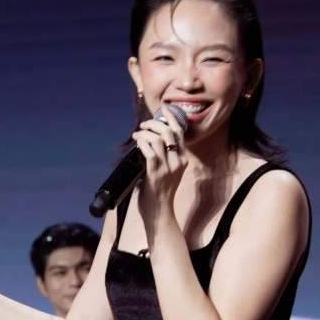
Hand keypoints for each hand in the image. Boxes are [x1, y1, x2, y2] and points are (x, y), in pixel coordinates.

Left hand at [131, 106, 186, 223]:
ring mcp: (167, 168)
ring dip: (145, 133)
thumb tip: (150, 138)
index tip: (163, 108)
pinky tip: (137, 142)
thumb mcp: (167, 170)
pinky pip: (149, 152)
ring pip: (159, 139)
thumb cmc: (160, 191)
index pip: (180, 132)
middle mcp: (178, 161)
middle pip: (169, 132)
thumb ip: (163, 156)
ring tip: (137, 135)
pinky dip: (142, 143)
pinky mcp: (155, 174)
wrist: (160, 211)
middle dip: (155, 123)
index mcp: (183, 159)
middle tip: (143, 125)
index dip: (171, 117)